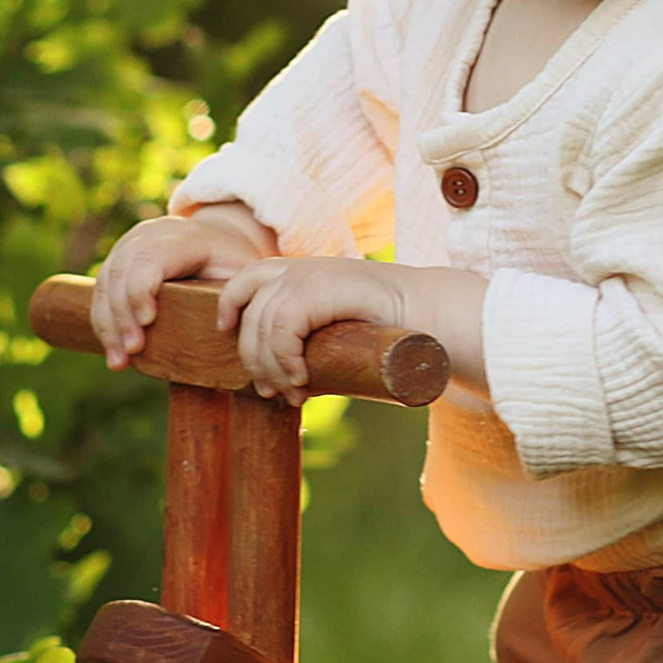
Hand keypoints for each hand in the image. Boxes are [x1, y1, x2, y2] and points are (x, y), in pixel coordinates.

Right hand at [91, 206, 273, 367]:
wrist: (218, 238)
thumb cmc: (234, 261)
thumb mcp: (245, 268)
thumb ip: (240, 290)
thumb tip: (228, 324)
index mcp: (180, 237)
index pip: (149, 260)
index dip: (142, 290)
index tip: (147, 322)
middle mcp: (148, 236)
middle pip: (122, 273)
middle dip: (123, 315)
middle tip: (134, 350)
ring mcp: (128, 247)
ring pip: (106, 284)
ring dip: (109, 326)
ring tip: (119, 362)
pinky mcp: (116, 262)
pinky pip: (101, 293)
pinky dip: (104, 325)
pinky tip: (113, 354)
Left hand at [214, 253, 409, 399]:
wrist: (435, 314)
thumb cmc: (395, 331)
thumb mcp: (341, 335)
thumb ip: (314, 349)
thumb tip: (289, 387)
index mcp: (304, 273)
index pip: (246, 282)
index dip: (229, 307)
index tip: (227, 334)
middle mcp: (301, 268)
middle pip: (248, 311)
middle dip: (253, 357)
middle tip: (272, 391)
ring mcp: (310, 274)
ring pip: (262, 324)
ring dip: (271, 366)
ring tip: (293, 393)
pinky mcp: (322, 287)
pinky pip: (281, 326)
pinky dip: (284, 358)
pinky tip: (301, 380)